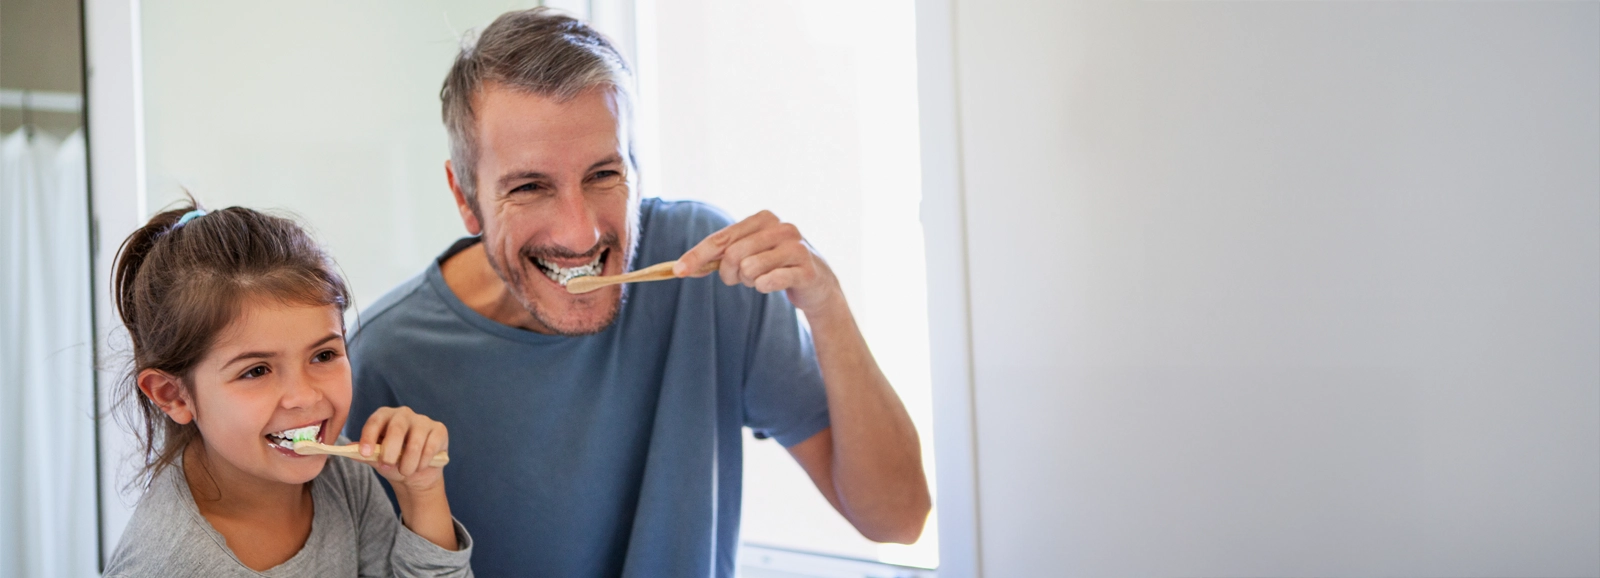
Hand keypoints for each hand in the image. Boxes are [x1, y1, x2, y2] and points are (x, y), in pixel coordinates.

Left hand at [357, 406, 448, 493]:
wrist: (416, 474)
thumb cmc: (393, 462)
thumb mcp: (376, 460)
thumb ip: (365, 455)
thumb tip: (349, 450)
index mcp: (385, 416)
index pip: (375, 421)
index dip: (369, 436)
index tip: (365, 453)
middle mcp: (404, 414)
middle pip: (397, 428)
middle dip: (390, 451)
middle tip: (387, 466)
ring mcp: (423, 420)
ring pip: (415, 442)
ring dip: (408, 463)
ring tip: (405, 472)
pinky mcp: (439, 430)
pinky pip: (430, 447)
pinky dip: (423, 462)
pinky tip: (420, 467)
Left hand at [674, 210, 842, 314]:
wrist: (816, 283)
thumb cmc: (775, 265)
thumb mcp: (749, 253)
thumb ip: (720, 254)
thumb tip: (682, 266)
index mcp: (764, 218)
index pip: (722, 237)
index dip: (698, 255)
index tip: (678, 271)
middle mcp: (782, 228)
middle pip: (733, 254)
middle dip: (729, 273)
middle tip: (738, 279)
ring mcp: (796, 247)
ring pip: (750, 269)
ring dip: (750, 281)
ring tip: (761, 279)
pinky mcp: (806, 269)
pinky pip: (768, 282)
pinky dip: (764, 287)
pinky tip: (773, 284)